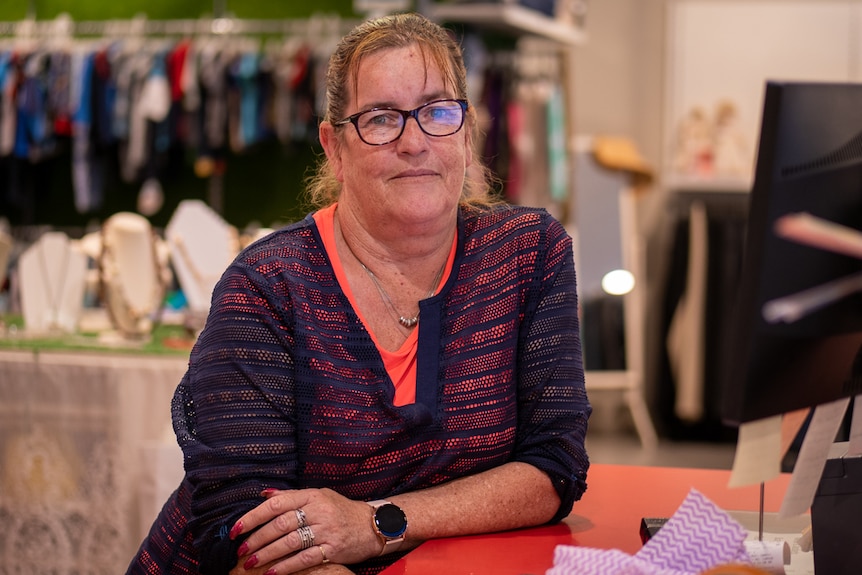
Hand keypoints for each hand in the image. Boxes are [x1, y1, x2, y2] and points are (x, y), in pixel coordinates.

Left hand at [228, 487, 382, 574]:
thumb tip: (263, 494)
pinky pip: (304, 558)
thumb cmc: (342, 510)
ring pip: (289, 542)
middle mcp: (318, 510)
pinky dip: (286, 567)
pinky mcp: (333, 549)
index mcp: (311, 495)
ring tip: (250, 563)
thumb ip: (291, 496)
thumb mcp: (319, 495)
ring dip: (267, 554)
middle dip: (256, 539)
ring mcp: (326, 530)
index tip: (236, 529)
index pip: (275, 504)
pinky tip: (272, 572)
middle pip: (280, 524)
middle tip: (241, 550)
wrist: (374, 525)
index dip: (252, 516)